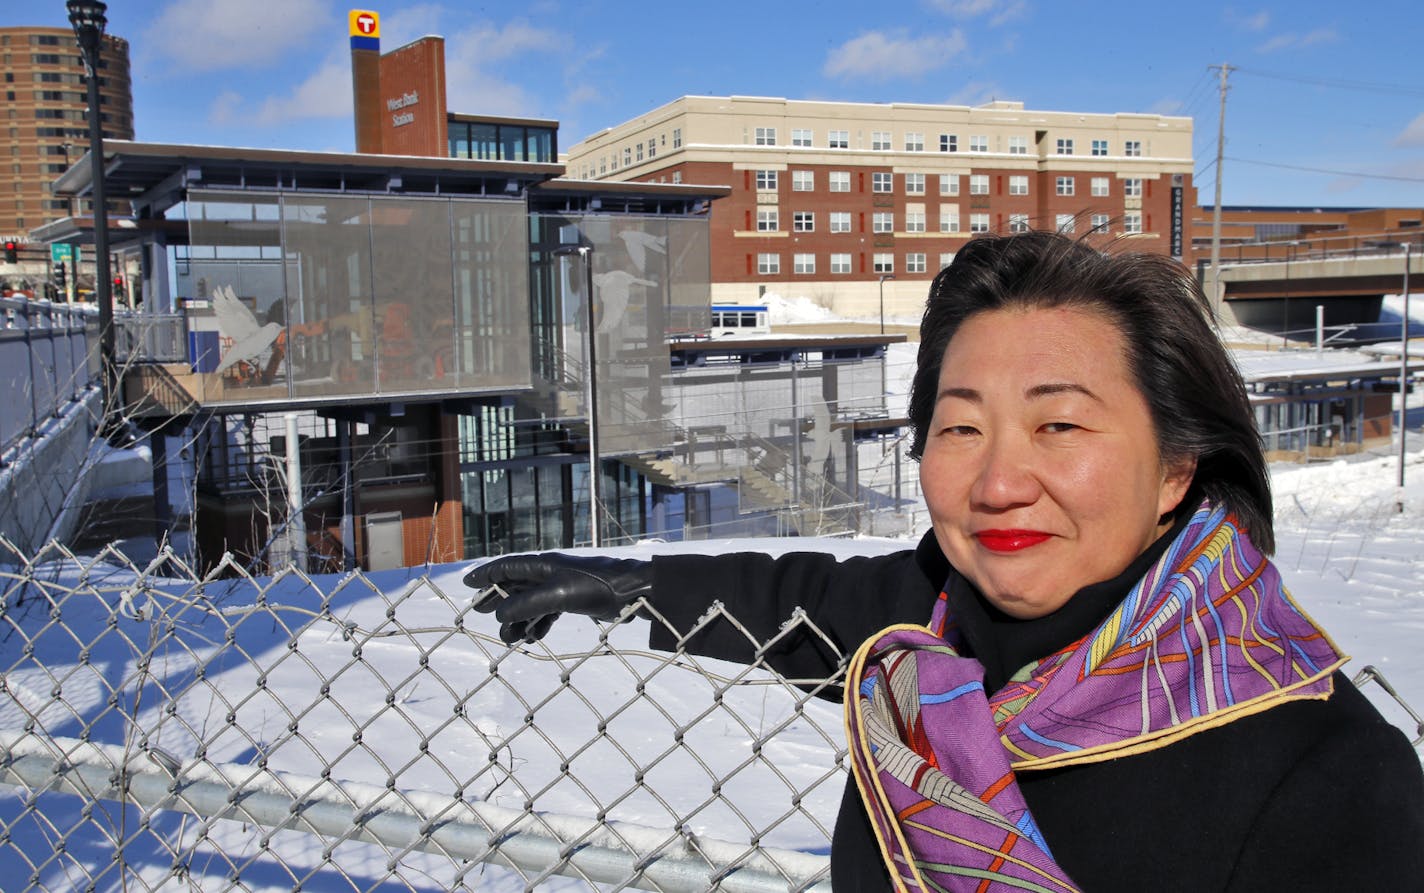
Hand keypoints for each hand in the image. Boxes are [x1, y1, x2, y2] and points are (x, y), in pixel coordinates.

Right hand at [463, 553, 652, 644]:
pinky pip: (546, 612)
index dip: (486, 575)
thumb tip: (499, 614)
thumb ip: (526, 605)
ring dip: (518, 619)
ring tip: (511, 638)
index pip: (506, 567)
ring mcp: (560, 587)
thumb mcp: (556, 595)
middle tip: (479, 612)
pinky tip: (534, 637)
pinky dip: (538, 624)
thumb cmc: (595, 587)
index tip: (467, 583)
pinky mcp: (572, 600)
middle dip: (497, 600)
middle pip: (514, 585)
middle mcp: (548, 573)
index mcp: (542, 565)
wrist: (631, 591)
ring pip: (530, 603)